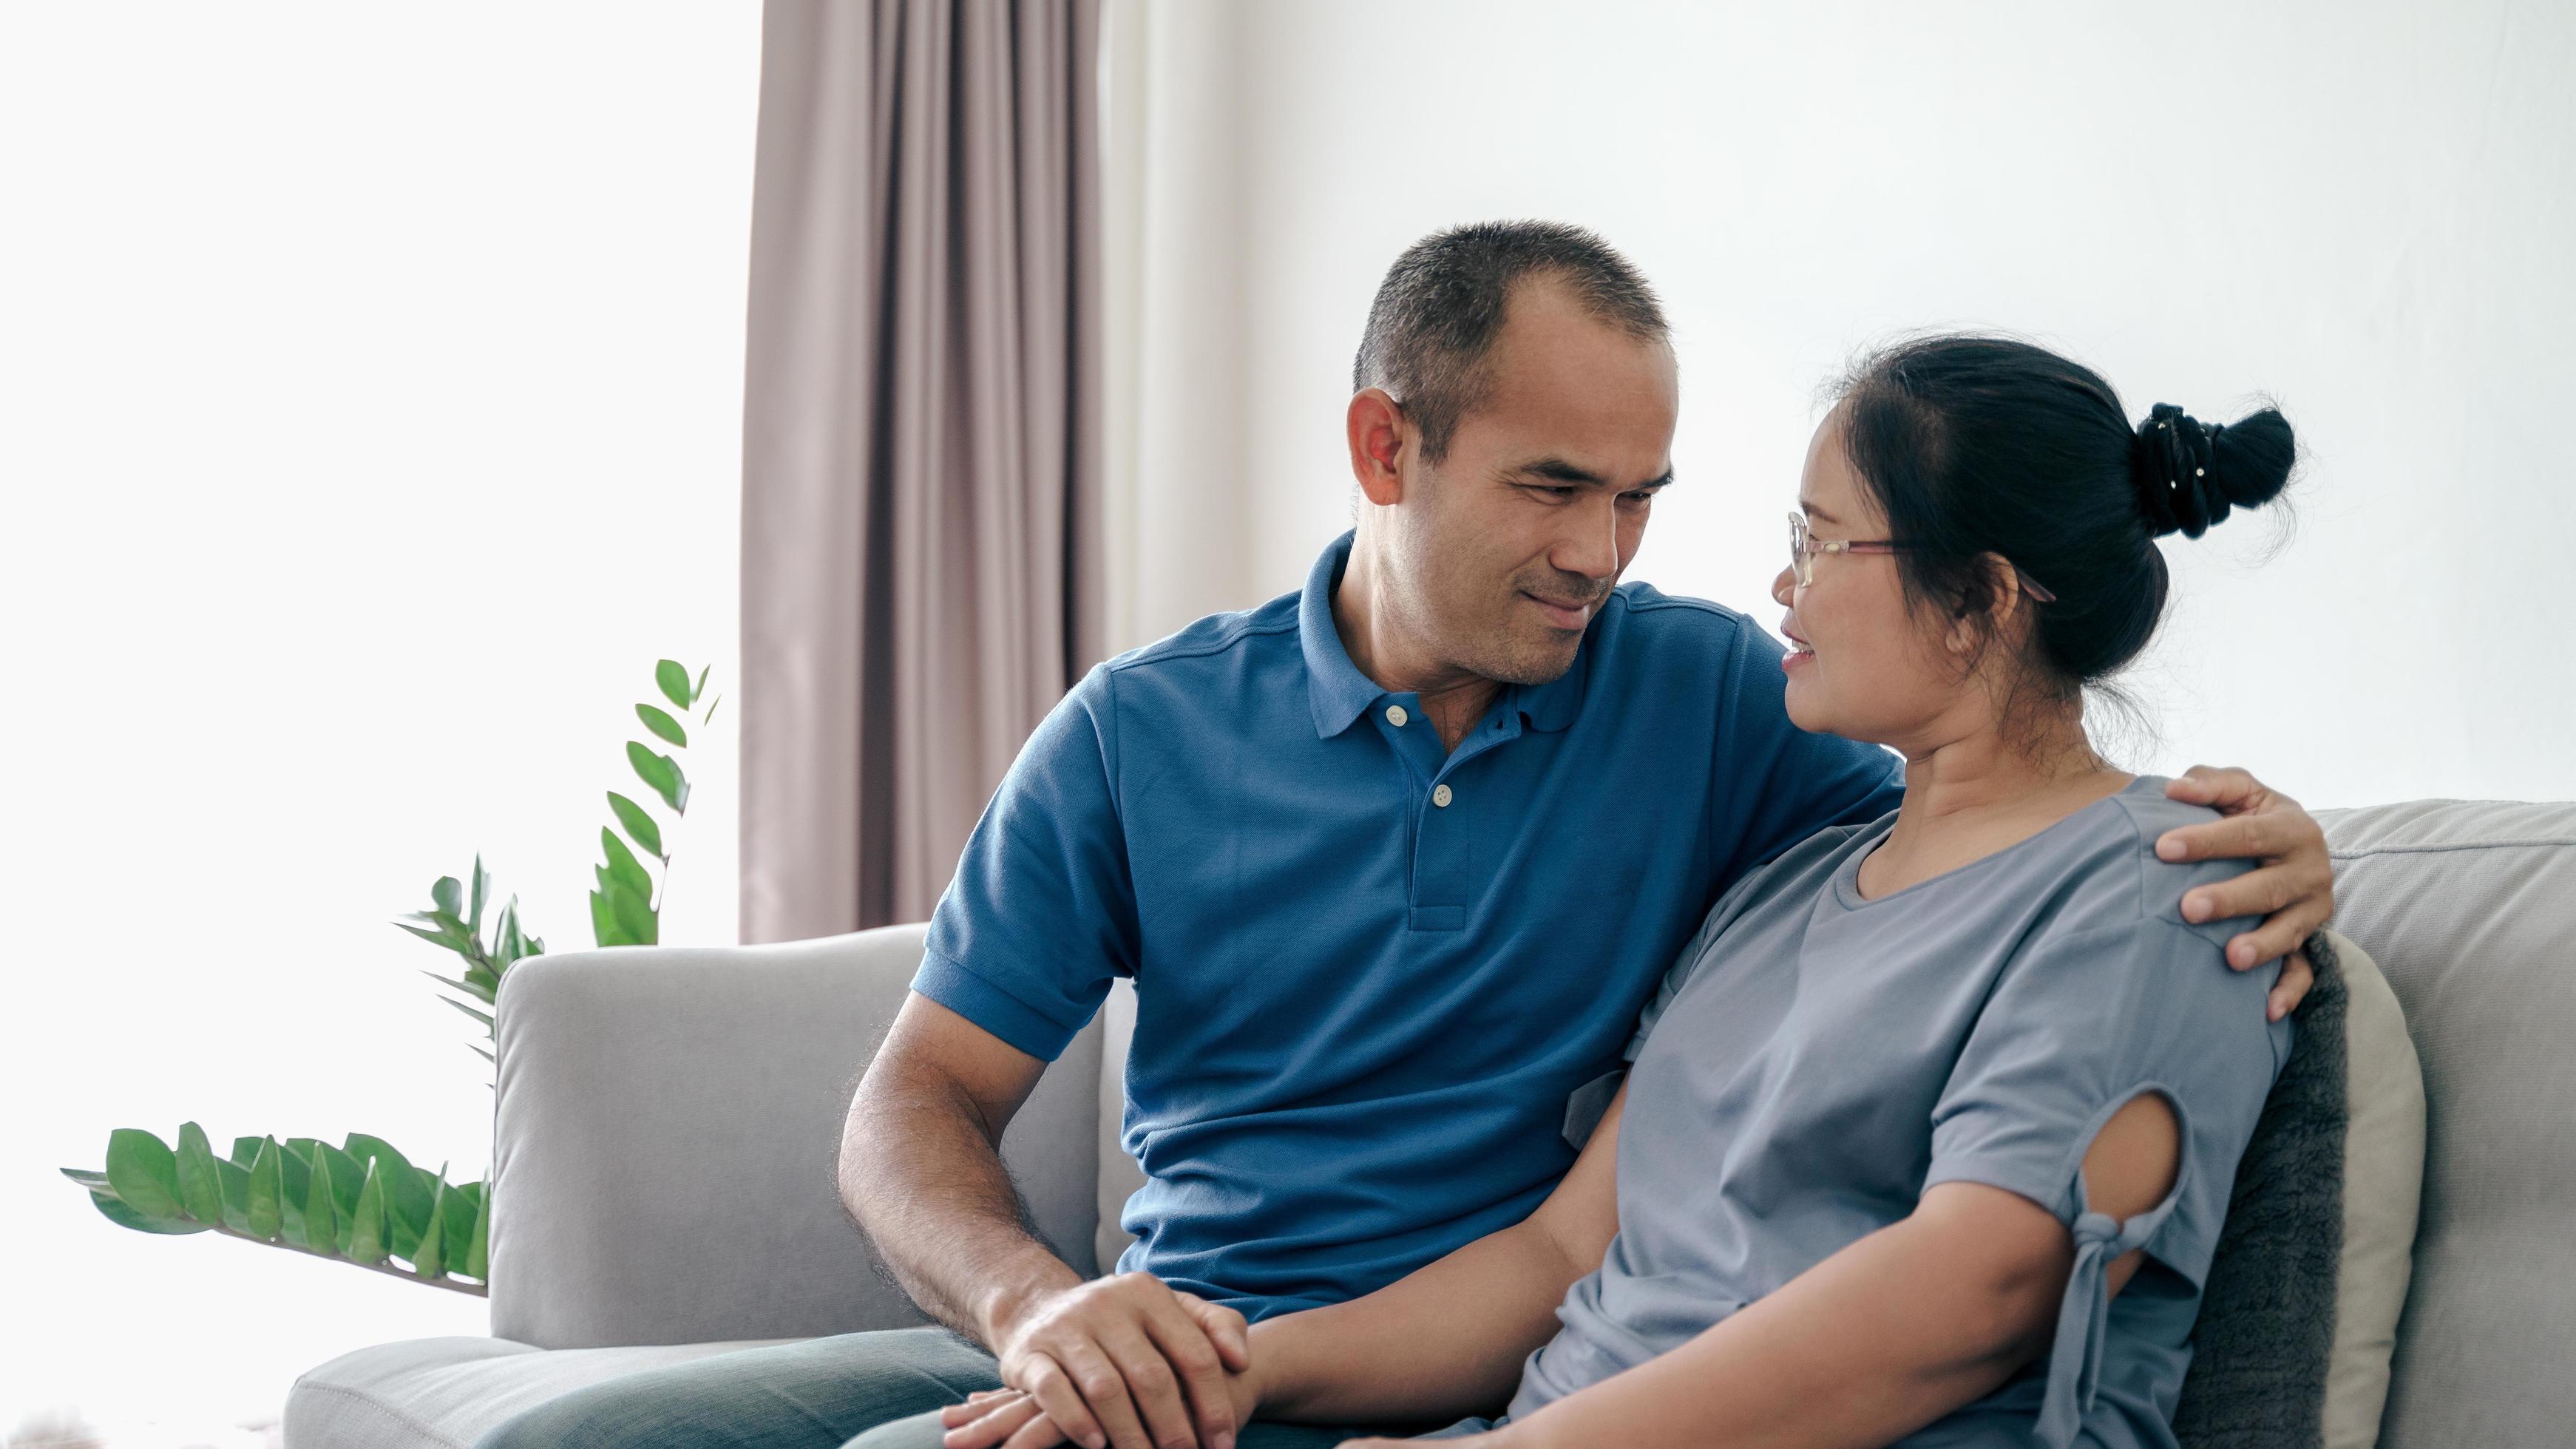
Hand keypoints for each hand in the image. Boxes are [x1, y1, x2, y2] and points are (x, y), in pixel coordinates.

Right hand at [985, 1276, 1250, 1448]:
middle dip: (1175, 1427)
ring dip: (1131, 1434)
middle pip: (1151, 1376)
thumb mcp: (1169, 1311)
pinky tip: (1098, 1445)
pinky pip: (1054, 1391)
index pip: (1194, 1353)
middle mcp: (1107, 1303)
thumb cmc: (1122, 1323)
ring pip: (1105, 1388)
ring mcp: (1066, 1327)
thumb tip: (1241, 1360)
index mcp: (1148, 1293)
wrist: (1039, 1309)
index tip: (1224, 1443)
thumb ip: (1215, 1326)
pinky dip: (1077, 1422)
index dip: (1213, 1403)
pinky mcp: (1030, 1353)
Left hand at [2156, 765, 2334, 1020]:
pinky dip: (2288, 992)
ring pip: (2290, 930)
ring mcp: (2313, 910)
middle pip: (2269, 886)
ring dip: (2262, 945)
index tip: (2162, 848)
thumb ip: (2209, 784)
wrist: (2293, 846)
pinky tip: (2265, 1010)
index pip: (2248, 833)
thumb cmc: (2252, 815)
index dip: (2206, 840)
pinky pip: (2305, 971)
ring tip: (2231, 957)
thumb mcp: (2240, 790)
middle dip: (2230, 898)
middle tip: (2187, 908)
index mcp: (2294, 828)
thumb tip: (2174, 789)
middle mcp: (2311, 870)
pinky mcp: (2311, 941)